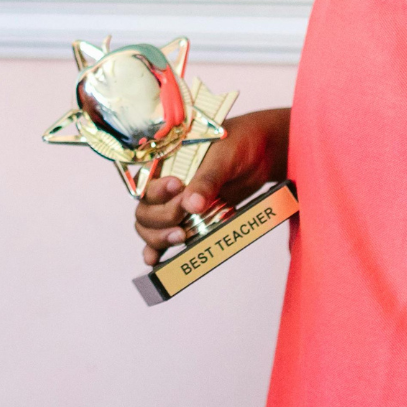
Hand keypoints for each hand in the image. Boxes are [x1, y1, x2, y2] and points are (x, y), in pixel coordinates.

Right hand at [133, 106, 289, 266]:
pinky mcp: (190, 221)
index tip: (178, 186)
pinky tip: (155, 262)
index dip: (157, 191)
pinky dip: (159, 251)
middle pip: (145, 212)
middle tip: (185, 215)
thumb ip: (206, 181)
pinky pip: (166, 238)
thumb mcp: (223, 158)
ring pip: (152, 228)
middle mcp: (165, 187)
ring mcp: (176, 206)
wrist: (261, 153)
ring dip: (160, 238)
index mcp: (164, 164)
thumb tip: (192, 206)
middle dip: (162, 218)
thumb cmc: (238, 144)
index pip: (146, 185)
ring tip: (181, 237)